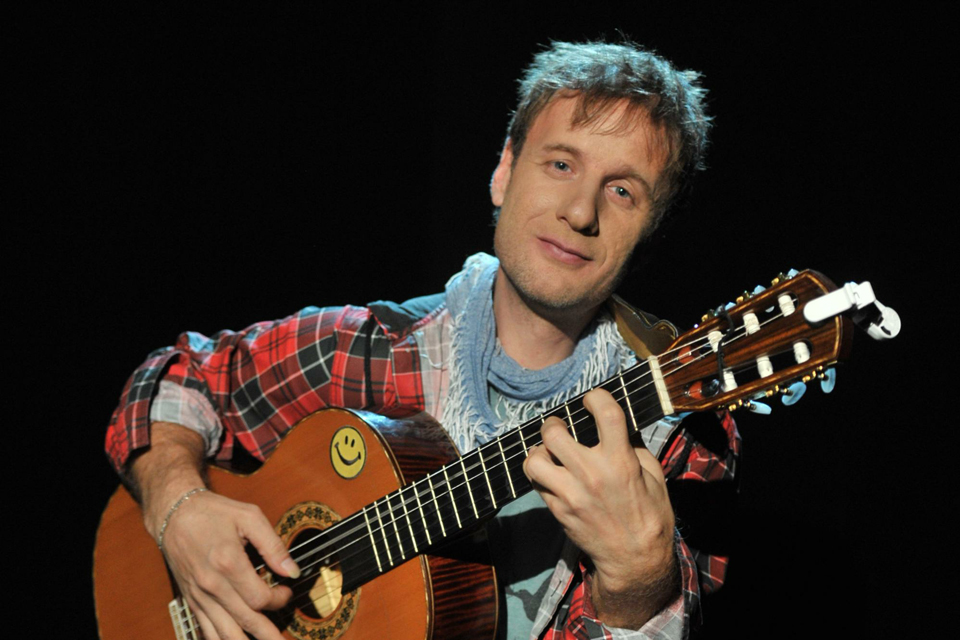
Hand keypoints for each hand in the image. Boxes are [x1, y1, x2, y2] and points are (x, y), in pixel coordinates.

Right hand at [156, 491, 298, 639]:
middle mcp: (212, 584)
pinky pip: (206, 629)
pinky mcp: (191, 600)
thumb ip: (273, 545)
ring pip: (225, 632)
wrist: (173, 514)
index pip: (260, 597)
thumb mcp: (249, 517)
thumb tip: (291, 570)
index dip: (279, 599)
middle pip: (246, 620)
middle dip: (269, 635)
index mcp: (228, 562)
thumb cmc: (213, 512)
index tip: (287, 592)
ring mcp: (200, 595)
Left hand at [522, 388, 677, 627]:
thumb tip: (616, 427)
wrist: (635, 559)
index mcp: (621, 461)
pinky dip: (541, 475)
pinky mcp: (558, 510)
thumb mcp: (652, 476)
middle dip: (553, 423)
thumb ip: (632, 448)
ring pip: (533, 460)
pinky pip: (537, 483)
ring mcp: (571, 493)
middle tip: (559, 427)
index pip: (605, 412)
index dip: (595, 397)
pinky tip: (552, 475)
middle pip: (553, 433)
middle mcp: (592, 473)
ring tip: (549, 453)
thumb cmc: (649, 515)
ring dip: (539, 451)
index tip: (591, 400)